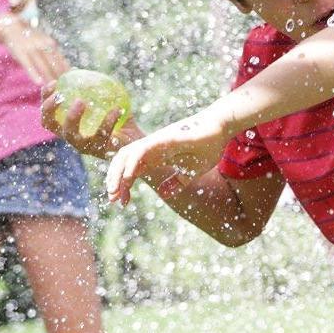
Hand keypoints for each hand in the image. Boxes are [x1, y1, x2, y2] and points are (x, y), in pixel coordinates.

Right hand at [0, 14, 67, 84]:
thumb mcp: (44, 42)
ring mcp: (31, 48)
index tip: (73, 82)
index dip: (67, 71)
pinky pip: (28, 65)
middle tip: (65, 89)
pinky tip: (38, 83)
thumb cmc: (30, 38)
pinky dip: (34, 74)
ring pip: (43, 66)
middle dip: (59, 77)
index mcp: (50, 43)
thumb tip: (65, 67)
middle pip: (54, 64)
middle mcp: (43, 45)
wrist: (11, 27)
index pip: (62, 59)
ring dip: (49, 78)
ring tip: (53, 88)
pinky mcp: (20, 52)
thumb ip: (52, 53)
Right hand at [41, 82, 142, 158]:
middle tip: (60, 95)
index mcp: (69, 125)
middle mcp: (72, 137)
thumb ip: (93, 87)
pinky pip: (102, 136)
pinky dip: (109, 121)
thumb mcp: (106, 99)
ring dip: (72, 117)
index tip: (54, 83)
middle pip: (50, 125)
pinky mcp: (101, 152)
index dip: (45, 98)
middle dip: (50, 109)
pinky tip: (117, 109)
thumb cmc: (119, 118)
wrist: (137, 140)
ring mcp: (85, 147)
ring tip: (81, 101)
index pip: (48, 113)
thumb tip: (78, 69)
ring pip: (71, 135)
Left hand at [105, 110, 230, 205]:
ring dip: (118, 173)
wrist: (221, 129)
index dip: (124, 186)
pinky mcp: (163, 138)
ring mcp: (156, 142)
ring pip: (127, 154)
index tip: (122, 203)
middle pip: (122, 161)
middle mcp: (152, 148)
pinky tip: (128, 178)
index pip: (132, 170)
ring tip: (115, 191)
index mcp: (157, 156)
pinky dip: (132, 164)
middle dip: (114, 180)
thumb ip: (177, 182)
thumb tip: (163, 193)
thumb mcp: (191, 171)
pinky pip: (141, 150)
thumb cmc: (208, 146)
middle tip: (112, 200)